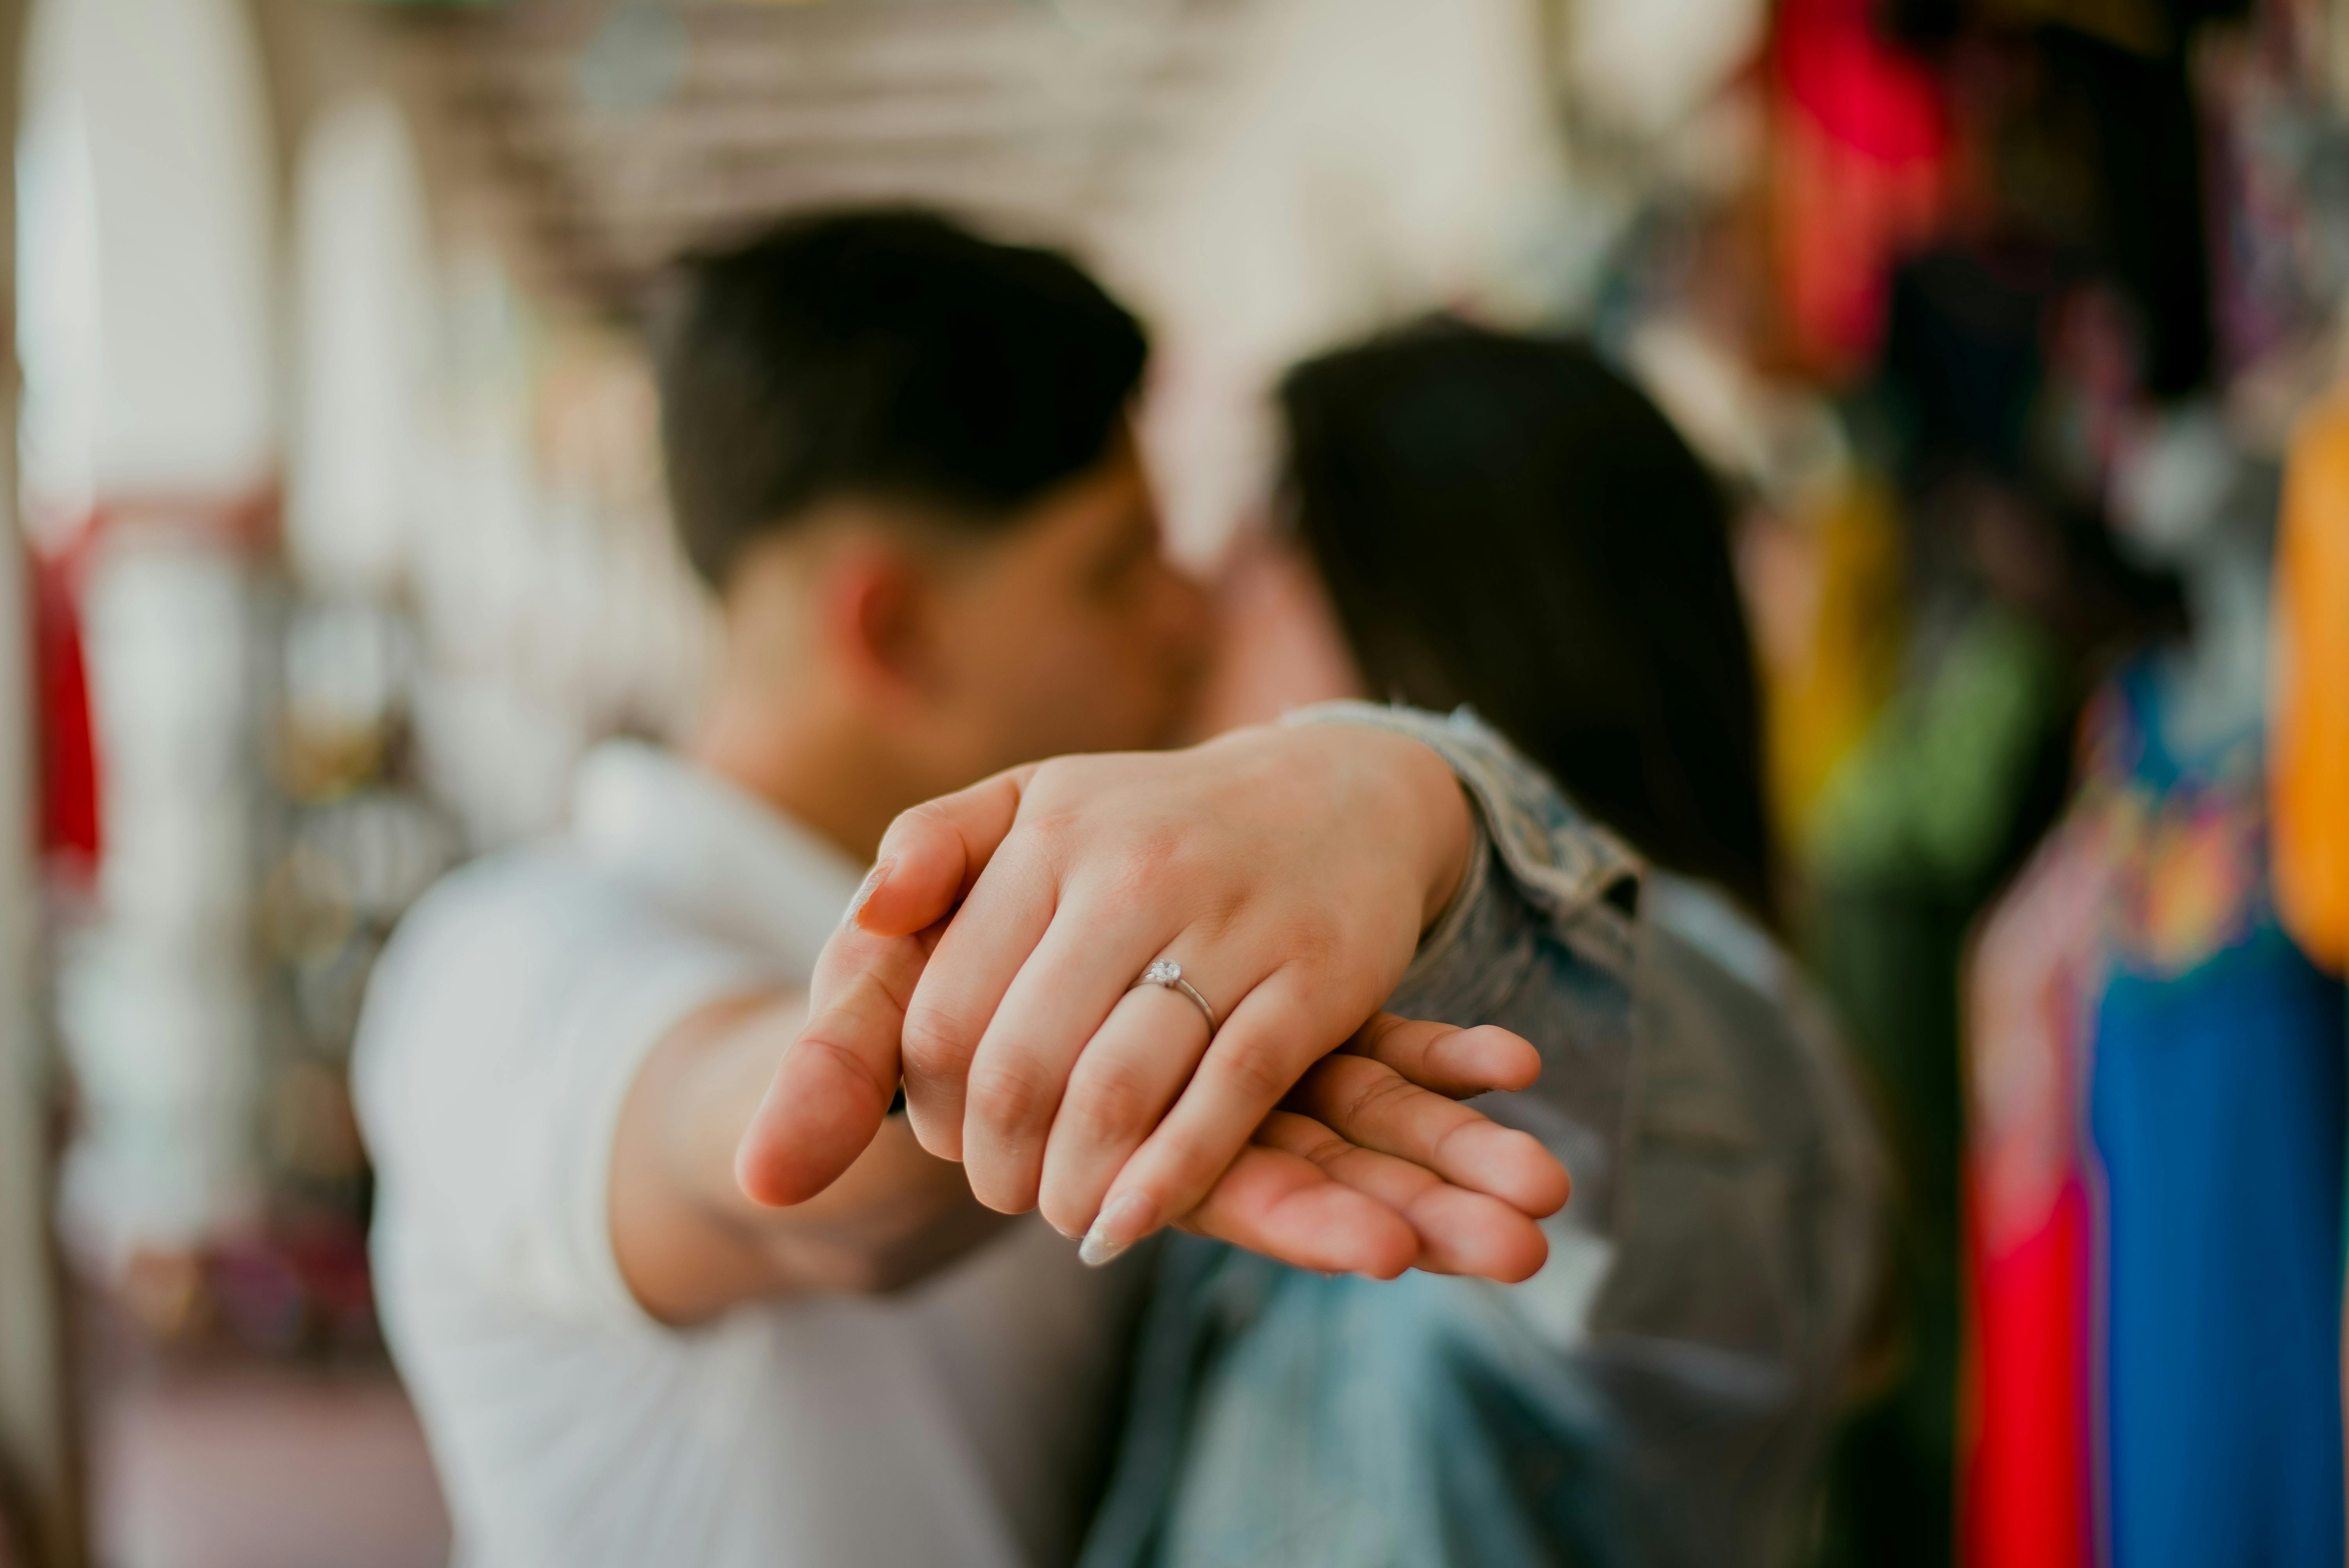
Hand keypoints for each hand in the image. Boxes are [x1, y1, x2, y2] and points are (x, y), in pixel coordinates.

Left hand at [736, 722, 1568, 1278]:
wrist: (1342, 797)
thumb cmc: (1157, 823)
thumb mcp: (1034, 804)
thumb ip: (928, 851)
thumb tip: (864, 922)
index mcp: (1048, 832)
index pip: (940, 1015)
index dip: (926, 1106)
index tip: (948, 1135)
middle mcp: (1133, 871)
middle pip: (1016, 1068)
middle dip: (994, 1161)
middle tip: (1005, 1187)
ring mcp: (1229, 925)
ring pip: (1113, 1094)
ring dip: (1070, 1185)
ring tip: (1063, 1207)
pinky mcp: (1312, 981)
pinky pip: (1222, 1102)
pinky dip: (1164, 1183)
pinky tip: (1125, 1225)